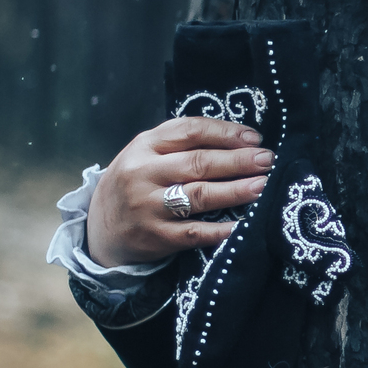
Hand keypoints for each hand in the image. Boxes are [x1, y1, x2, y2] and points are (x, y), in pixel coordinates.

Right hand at [85, 117, 274, 266]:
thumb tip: (239, 138)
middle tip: (267, 160)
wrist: (100, 226)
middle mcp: (143, 173)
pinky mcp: (155, 236)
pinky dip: (220, 230)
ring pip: (198, 196)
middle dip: (238, 161)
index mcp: (144, 145)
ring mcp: (148, 206)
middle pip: (198, 163)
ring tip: (262, 186)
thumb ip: (182, 142)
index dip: (226, 133)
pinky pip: (194, 233)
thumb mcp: (147, 153)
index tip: (255, 138)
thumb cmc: (136, 182)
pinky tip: (242, 225)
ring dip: (235, 191)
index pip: (190, 131)